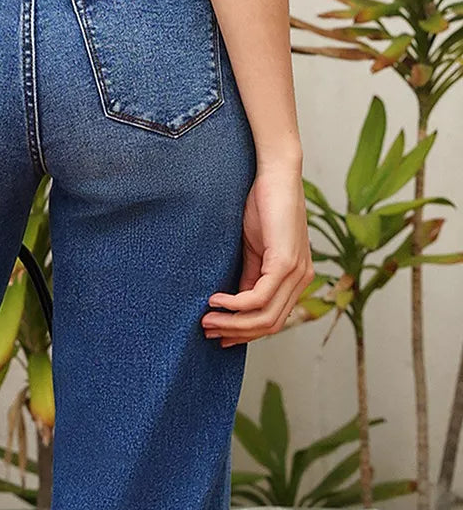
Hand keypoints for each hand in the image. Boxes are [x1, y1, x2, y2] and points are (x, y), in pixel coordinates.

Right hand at [201, 164, 314, 347]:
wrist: (275, 174)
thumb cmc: (263, 206)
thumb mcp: (254, 250)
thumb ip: (249, 277)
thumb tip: (234, 306)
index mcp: (296, 278)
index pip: (273, 320)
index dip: (244, 333)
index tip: (219, 335)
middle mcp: (302, 279)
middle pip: (270, 325)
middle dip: (236, 333)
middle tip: (208, 331)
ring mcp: (296, 272)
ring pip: (265, 317)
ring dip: (232, 323)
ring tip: (207, 320)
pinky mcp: (285, 262)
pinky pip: (259, 299)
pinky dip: (234, 305)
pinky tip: (215, 300)